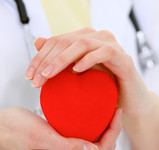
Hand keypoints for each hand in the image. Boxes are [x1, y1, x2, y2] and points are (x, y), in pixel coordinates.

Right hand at [0, 108, 121, 149]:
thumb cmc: (15, 129)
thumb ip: (67, 146)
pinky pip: (84, 148)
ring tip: (108, 115)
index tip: (115, 112)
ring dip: (104, 135)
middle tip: (114, 111)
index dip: (112, 133)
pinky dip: (93, 136)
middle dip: (111, 134)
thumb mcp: (41, 134)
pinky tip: (95, 121)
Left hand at [25, 28, 154, 118]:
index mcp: (86, 39)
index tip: (28, 76)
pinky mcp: (124, 58)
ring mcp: (112, 45)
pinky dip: (89, 60)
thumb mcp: (78, 75)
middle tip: (35, 80)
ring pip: (82, 44)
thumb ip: (60, 59)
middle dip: (47, 60)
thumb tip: (38, 42)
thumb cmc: (104, 88)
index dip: (40, 57)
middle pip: (66, 41)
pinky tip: (76, 71)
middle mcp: (99, 37)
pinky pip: (105, 53)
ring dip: (62, 60)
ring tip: (49, 76)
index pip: (57, 41)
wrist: (129, 102)